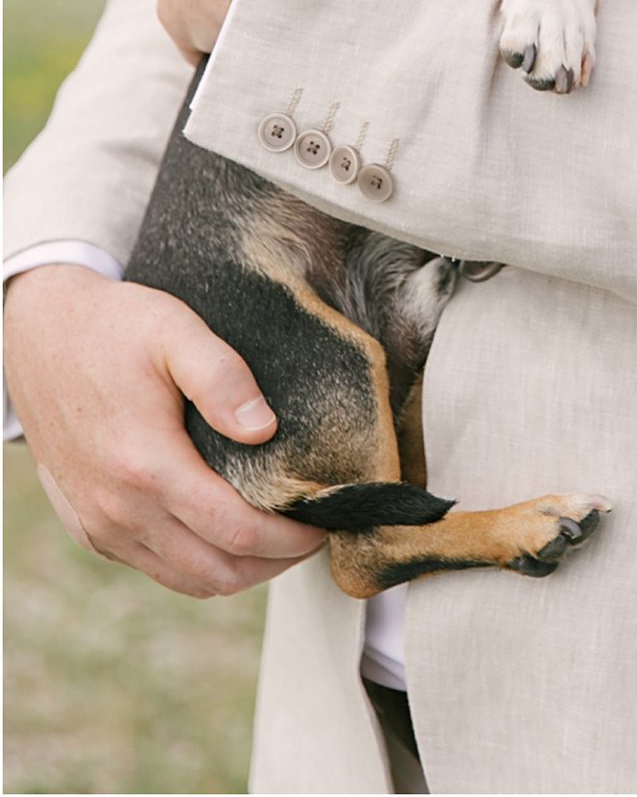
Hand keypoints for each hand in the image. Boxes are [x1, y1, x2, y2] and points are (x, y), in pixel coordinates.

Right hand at [5, 265, 325, 596]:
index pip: (238, 532)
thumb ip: (223, 378)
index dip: (292, 536)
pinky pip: (155, 566)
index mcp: (146, 466)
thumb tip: (265, 430)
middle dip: (276, 561)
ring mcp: (99, 525)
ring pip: (187, 580)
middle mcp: (118, 511)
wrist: (38, 333)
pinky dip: (199, 563)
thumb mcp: (175, 330)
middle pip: (218, 572)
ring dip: (241, 569)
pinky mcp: (88, 527)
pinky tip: (227, 530)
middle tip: (314, 531)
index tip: (328, 519)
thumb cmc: (113, 327)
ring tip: (281, 535)